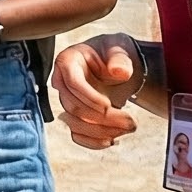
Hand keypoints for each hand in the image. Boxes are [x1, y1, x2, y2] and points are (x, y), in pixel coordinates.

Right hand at [54, 33, 144, 149]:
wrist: (114, 66)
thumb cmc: (112, 54)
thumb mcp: (119, 49)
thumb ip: (120, 59)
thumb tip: (119, 71)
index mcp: (68, 61)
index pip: (72, 83)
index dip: (90, 97)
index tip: (109, 105)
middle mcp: (62, 82)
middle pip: (74, 107)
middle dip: (103, 118)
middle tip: (130, 121)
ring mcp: (67, 101)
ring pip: (75, 124)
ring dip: (101, 131)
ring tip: (126, 128)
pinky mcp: (73, 116)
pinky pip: (77, 135)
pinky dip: (94, 141)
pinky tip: (112, 139)